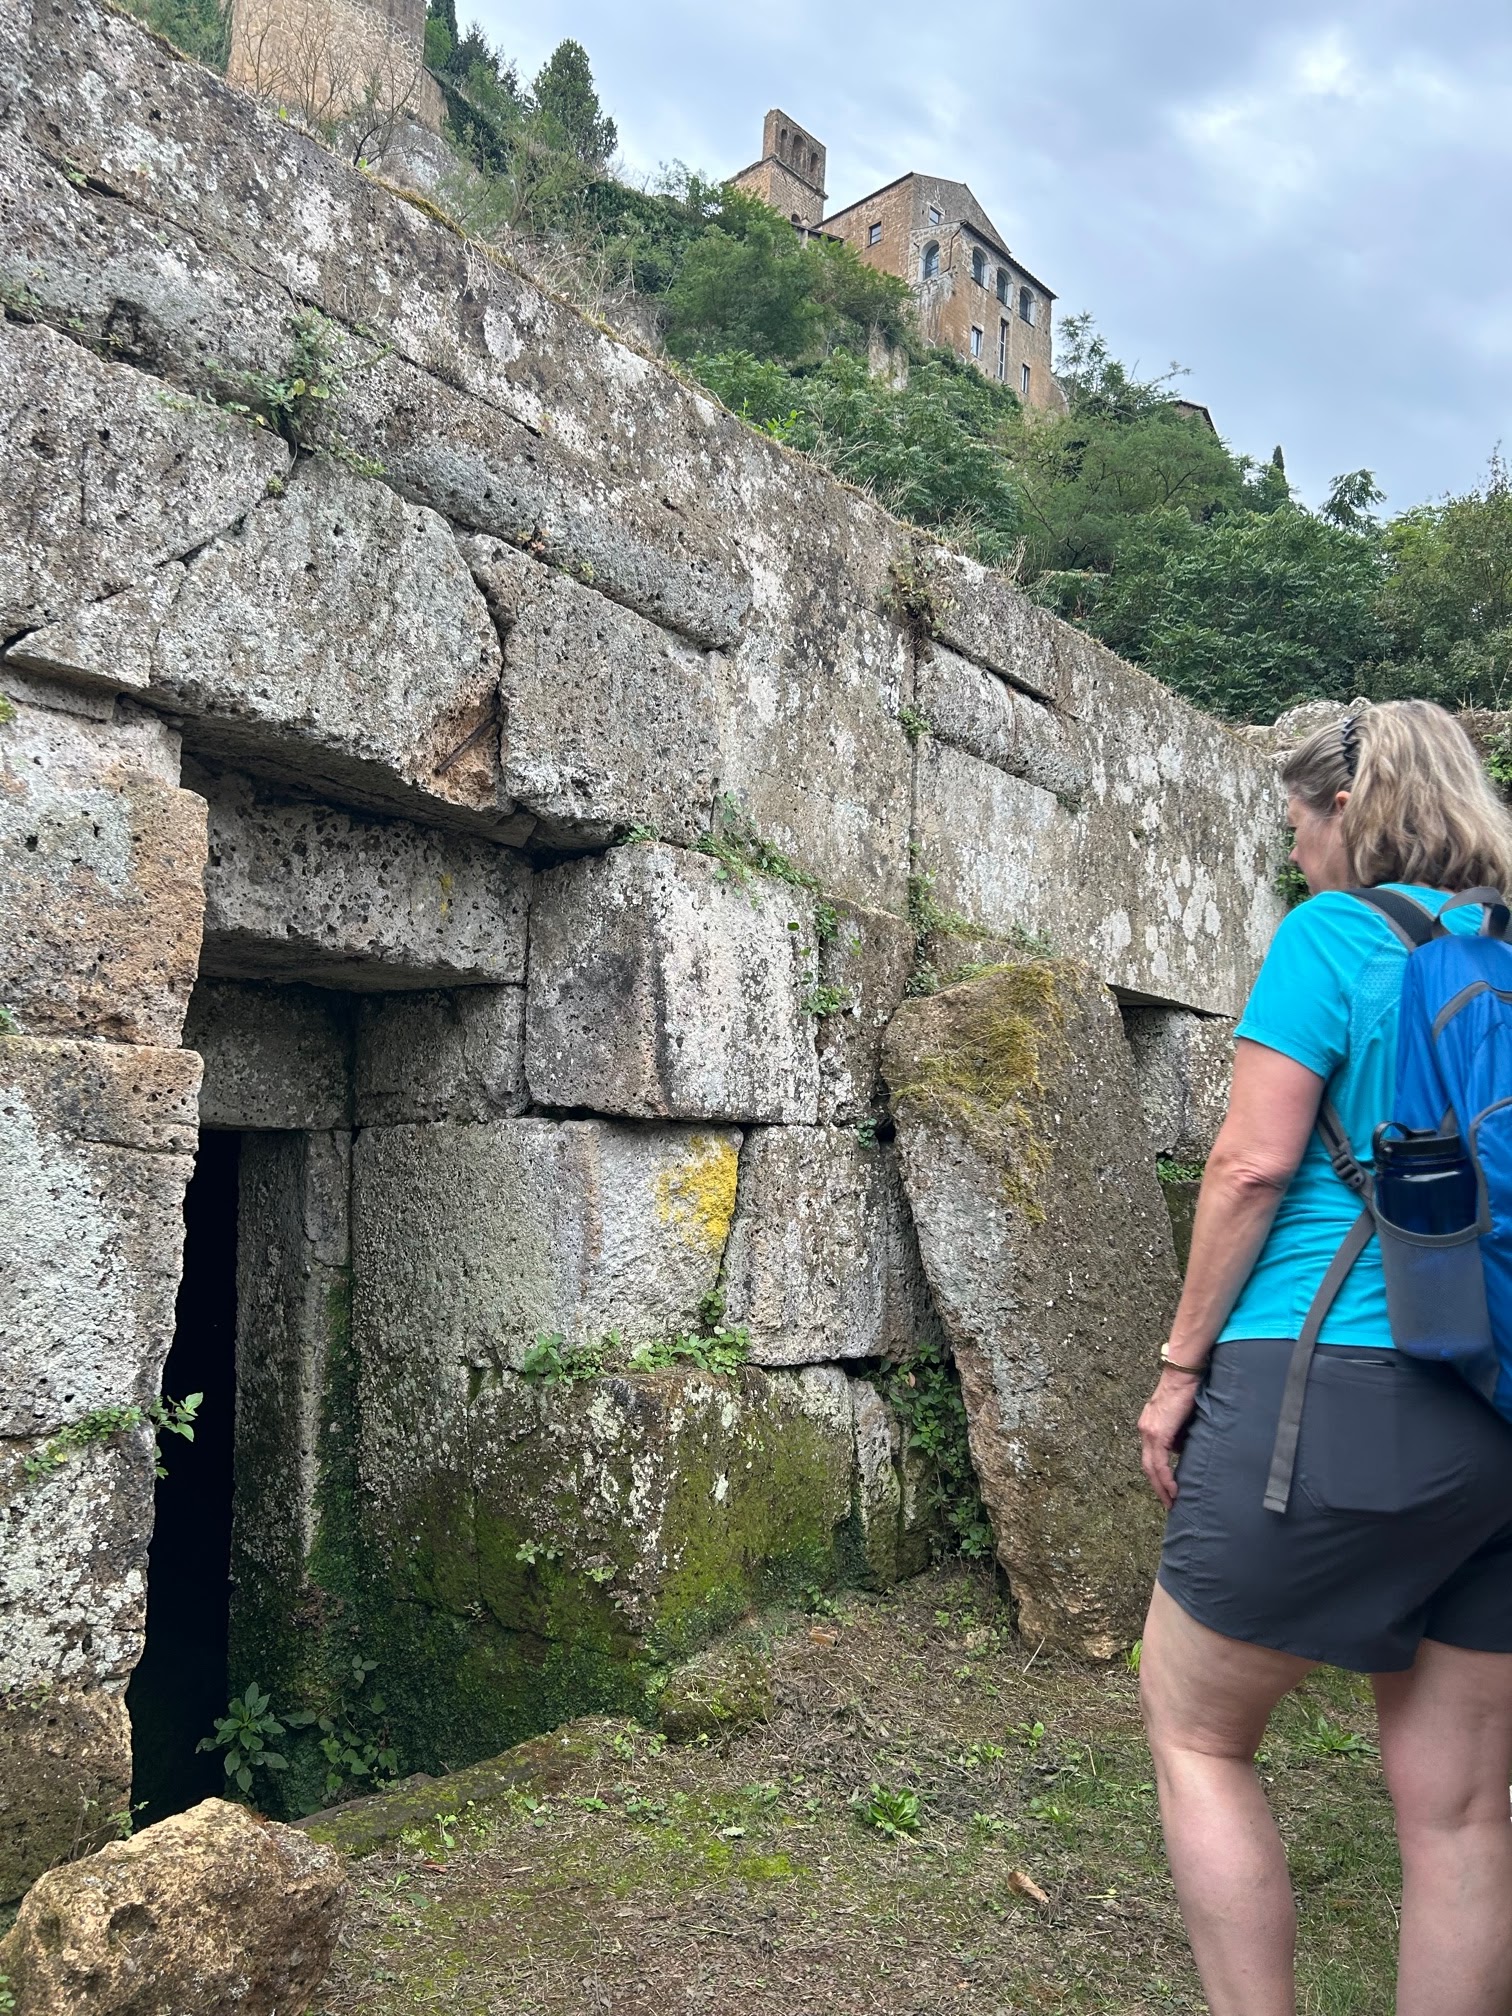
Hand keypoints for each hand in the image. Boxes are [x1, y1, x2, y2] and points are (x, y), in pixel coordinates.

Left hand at [1138, 1367, 1202, 1511]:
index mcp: (1150, 1425)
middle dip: (1158, 1487)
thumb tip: (1183, 1449)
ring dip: (1161, 1487)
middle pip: (1147, 1465)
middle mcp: (1145, 1429)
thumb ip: (1179, 1434)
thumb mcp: (1182, 1417)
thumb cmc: (1187, 1390)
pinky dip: (1165, 1478)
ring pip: (1151, 1467)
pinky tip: (1173, 1490)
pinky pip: (1160, 1462)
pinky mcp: (1158, 1432)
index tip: (1166, 1489)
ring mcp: (1149, 1431)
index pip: (1151, 1457)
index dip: (1157, 1475)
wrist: (1184, 1373)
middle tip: (1169, 1503)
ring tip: (1172, 1502)